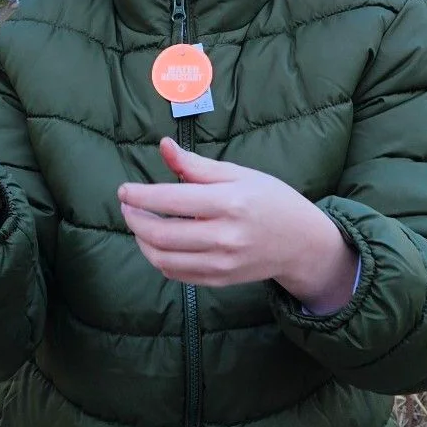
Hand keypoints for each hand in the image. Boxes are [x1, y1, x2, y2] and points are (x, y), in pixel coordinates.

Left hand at [118, 138, 358, 312]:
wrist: (302, 243)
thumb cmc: (272, 200)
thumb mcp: (240, 174)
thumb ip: (197, 166)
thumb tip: (164, 146)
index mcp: (230, 203)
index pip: (171, 200)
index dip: (140, 196)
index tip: (124, 190)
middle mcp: (225, 237)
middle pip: (160, 234)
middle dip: (134, 219)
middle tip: (127, 205)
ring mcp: (222, 263)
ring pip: (162, 258)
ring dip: (141, 241)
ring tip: (139, 223)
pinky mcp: (219, 280)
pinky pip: (175, 273)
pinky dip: (158, 257)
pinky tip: (158, 241)